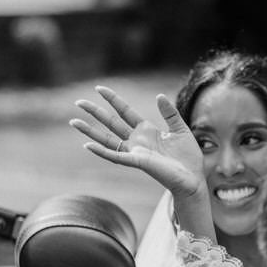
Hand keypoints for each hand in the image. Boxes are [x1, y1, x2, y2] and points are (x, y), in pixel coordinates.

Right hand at [71, 87, 205, 199]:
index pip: (124, 111)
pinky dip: (101, 151)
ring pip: (107, 139)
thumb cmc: (187, 157)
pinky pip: (115, 156)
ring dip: (90, 131)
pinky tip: (88, 145)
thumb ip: (170, 113)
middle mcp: (136, 140)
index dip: (112, 99)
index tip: (99, 88)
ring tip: (73, 121)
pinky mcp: (137, 162)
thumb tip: (159, 96)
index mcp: (146, 130)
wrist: (193, 178)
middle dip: (95, 112)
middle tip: (78, 101)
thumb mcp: (180, 129)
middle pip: (111, 122)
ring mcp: (134, 151)